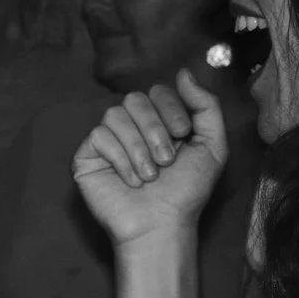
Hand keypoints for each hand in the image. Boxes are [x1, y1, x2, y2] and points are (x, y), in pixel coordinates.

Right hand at [72, 70, 227, 249]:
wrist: (161, 225)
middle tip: (166, 159)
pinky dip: (120, 158)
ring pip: (114, 115)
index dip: (171, 107)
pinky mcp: (86, 156)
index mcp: (159, 122)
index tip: (183, 134)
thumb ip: (206, 107)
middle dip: (154, 129)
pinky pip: (98, 136)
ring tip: (150, 175)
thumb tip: (184, 72)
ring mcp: (107, 141)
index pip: (158, 91)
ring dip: (138, 147)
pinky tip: (131, 180)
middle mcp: (131, 127)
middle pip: (134, 99)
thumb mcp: (212, 146)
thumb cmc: (186, 192)